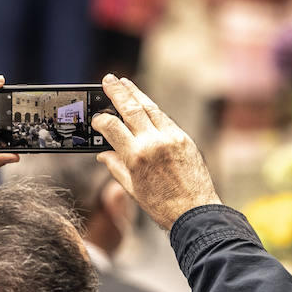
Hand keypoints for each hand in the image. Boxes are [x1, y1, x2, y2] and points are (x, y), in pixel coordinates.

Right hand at [92, 74, 221, 230]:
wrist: (196, 212)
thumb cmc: (162, 206)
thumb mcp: (132, 189)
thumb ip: (116, 168)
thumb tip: (103, 154)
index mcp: (136, 157)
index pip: (111, 127)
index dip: (100, 120)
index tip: (96, 119)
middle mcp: (153, 142)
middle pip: (131, 109)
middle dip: (117, 92)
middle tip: (107, 79)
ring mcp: (171, 138)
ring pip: (150, 108)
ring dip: (135, 93)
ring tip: (124, 83)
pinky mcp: (184, 138)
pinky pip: (165, 118)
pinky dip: (152, 108)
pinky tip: (144, 103)